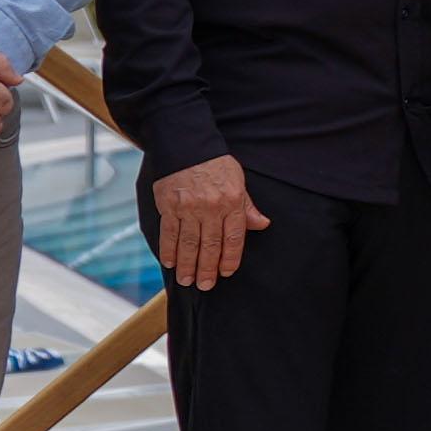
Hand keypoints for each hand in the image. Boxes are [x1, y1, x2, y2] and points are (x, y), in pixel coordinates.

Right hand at [150, 155, 262, 289]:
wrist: (187, 145)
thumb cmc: (216, 165)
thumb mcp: (239, 181)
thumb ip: (247, 207)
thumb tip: (262, 224)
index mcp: (232, 201)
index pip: (234, 237)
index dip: (230, 258)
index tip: (226, 272)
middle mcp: (211, 207)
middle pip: (210, 245)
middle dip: (207, 269)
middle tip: (205, 285)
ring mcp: (188, 207)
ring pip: (189, 244)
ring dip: (187, 265)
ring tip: (187, 280)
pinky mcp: (168, 206)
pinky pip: (169, 234)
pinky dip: (169, 250)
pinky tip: (170, 263)